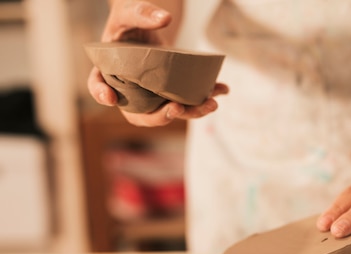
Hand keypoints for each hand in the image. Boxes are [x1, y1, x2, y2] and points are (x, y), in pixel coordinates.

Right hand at [86, 0, 227, 126]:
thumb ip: (141, 13)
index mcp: (108, 70)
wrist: (150, 23)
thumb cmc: (132, 20)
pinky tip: (222, 89)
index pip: (98, 85)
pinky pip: (188, 100)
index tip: (110, 97)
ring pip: (169, 111)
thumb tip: (164, 18)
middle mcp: (130, 89)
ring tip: (211, 104)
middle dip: (160, 116)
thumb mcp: (130, 11)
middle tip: (177, 108)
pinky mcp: (172, 92)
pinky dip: (206, 96)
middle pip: (140, 114)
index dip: (102, 93)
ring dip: (191, 112)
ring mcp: (153, 94)